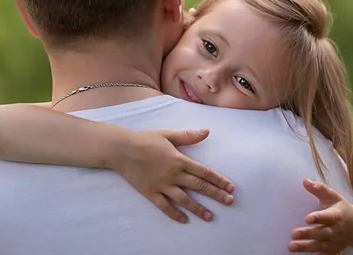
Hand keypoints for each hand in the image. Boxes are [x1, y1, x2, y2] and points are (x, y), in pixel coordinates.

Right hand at [115, 128, 234, 223]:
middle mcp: (173, 174)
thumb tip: (207, 131)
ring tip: (210, 216)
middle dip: (215, 194)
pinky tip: (184, 220)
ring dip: (198, 208)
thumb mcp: (168, 135)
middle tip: (229, 202)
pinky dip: (174, 213)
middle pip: (198, 186)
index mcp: (179, 159)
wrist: (122, 149)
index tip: (230, 187)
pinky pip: (164, 206)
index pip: (204, 171)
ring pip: (184, 199)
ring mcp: (162, 185)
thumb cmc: (146, 140)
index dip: (218, 179)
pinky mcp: (150, 192)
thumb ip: (189, 136)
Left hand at [288, 179, 352, 253]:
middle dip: (308, 234)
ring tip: (292, 246)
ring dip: (306, 247)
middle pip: (322, 233)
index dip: (318, 217)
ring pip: (321, 245)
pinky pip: (326, 254)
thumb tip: (305, 181)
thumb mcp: (332, 195)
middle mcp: (336, 229)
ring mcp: (335, 241)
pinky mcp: (334, 249)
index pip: (327, 216)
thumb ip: (319, 188)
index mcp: (337, 215)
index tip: (307, 218)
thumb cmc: (340, 207)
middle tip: (293, 234)